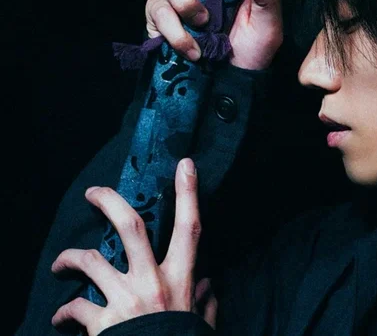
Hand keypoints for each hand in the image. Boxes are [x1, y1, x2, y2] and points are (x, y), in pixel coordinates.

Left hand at [51, 159, 216, 334]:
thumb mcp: (201, 321)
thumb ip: (205, 300)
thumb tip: (208, 283)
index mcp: (180, 278)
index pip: (190, 227)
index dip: (188, 193)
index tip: (185, 164)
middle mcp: (152, 282)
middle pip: (129, 228)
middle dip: (109, 202)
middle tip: (92, 193)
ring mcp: (125, 300)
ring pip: (91, 261)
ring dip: (70, 259)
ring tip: (60, 264)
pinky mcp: (102, 323)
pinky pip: (74, 310)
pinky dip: (63, 314)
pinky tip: (60, 319)